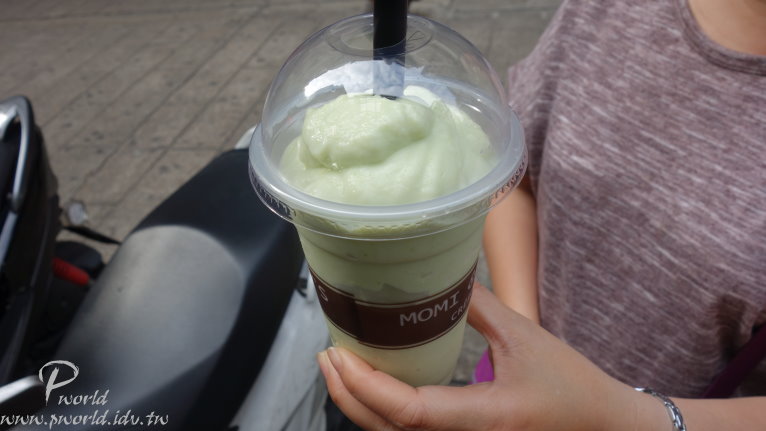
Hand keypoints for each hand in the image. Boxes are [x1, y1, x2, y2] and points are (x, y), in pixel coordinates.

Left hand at [317, 283, 667, 430]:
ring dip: (359, 406)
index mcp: (487, 418)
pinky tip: (373, 388)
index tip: (340, 352)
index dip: (367, 386)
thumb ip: (478, 305)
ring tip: (340, 367)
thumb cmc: (571, 387)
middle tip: (328, 353)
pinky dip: (382, 416)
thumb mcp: (526, 337)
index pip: (412, 412)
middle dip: (347, 394)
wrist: (602, 426)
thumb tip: (441, 272)